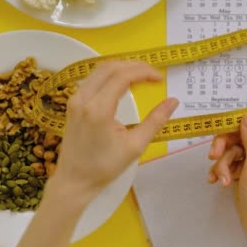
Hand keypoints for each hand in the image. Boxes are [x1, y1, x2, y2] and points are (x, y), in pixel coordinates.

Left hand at [54, 60, 178, 198]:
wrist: (74, 180)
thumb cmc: (105, 166)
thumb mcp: (136, 145)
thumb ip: (156, 120)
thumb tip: (173, 101)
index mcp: (99, 109)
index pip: (123, 76)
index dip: (144, 72)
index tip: (160, 78)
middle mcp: (83, 99)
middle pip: (110, 67)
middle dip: (134, 66)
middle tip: (153, 74)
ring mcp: (75, 99)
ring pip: (99, 70)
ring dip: (122, 68)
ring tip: (141, 76)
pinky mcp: (73, 103)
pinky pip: (92, 79)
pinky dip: (110, 75)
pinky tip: (123, 83)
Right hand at [208, 115, 246, 246]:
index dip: (242, 123)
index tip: (225, 126)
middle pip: (242, 135)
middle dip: (225, 146)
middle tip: (213, 155)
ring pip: (233, 150)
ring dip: (223, 163)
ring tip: (221, 179)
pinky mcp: (246, 172)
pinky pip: (230, 163)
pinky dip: (222, 171)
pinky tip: (216, 181)